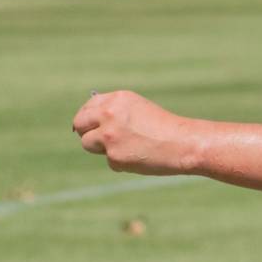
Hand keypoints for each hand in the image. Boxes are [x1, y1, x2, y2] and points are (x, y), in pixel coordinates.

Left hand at [72, 90, 200, 176]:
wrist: (182, 143)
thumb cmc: (164, 128)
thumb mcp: (138, 110)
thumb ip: (115, 112)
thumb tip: (91, 124)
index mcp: (117, 99)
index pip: (89, 106)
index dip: (88, 117)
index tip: (89, 125)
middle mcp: (109, 114)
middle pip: (79, 123)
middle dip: (85, 132)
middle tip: (96, 139)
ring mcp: (109, 136)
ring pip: (88, 143)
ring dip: (101, 149)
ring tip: (125, 148)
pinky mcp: (113, 156)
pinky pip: (108, 161)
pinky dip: (120, 163)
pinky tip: (138, 158)